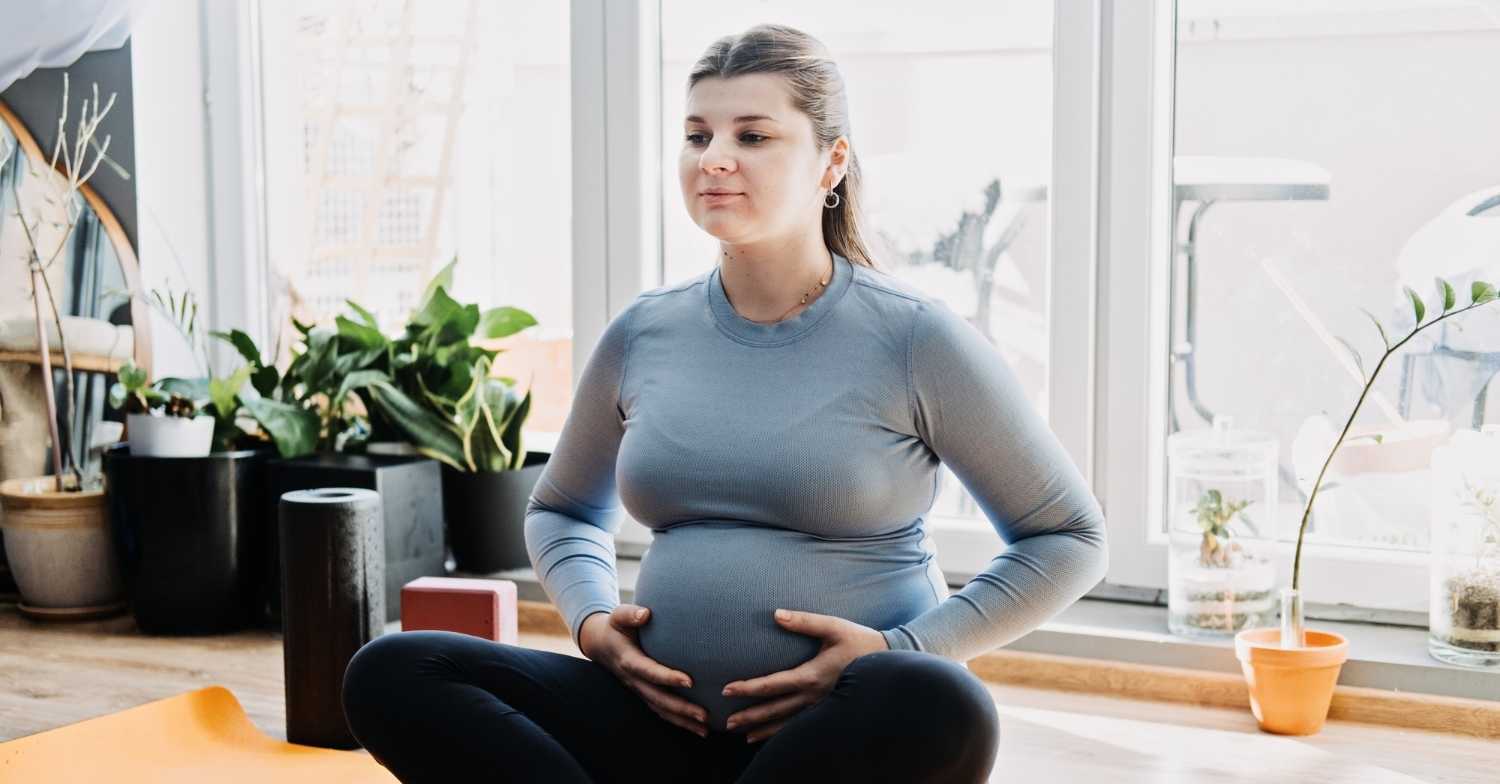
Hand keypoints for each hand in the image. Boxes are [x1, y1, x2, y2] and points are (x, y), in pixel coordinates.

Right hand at [579, 604, 708, 737]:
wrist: (601, 644)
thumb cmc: (616, 627)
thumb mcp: (618, 616)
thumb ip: (630, 614)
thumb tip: (645, 614)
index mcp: (628, 660)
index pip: (648, 671)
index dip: (667, 677)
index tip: (690, 681)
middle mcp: (633, 680)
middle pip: (657, 698)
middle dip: (681, 708)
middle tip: (705, 715)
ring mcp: (638, 690)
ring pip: (660, 709)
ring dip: (682, 720)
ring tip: (705, 729)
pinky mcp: (644, 694)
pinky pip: (661, 710)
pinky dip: (678, 721)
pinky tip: (698, 728)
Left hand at [721, 609, 889, 742]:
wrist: (889, 659)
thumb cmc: (859, 640)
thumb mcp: (833, 626)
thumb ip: (804, 621)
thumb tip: (776, 615)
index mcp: (811, 675)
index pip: (772, 684)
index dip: (748, 688)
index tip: (726, 690)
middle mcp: (814, 696)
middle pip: (775, 710)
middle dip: (750, 716)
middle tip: (726, 723)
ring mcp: (822, 706)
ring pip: (788, 723)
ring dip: (764, 729)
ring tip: (743, 735)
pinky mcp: (829, 709)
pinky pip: (802, 725)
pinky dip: (784, 732)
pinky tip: (773, 736)